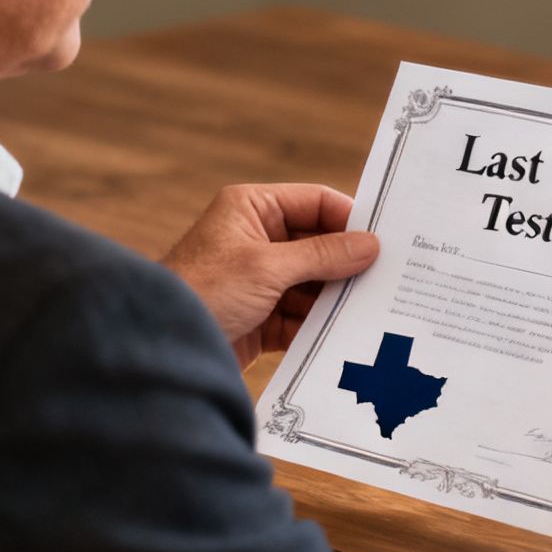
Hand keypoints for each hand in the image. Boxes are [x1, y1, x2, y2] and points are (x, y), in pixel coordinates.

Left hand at [161, 184, 381, 369]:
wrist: (162, 347)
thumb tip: (370, 245)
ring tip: (374, 309)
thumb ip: (322, 255)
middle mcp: (257, 239)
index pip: (315, 203)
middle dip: (348, 263)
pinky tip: (348, 334)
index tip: (387, 239)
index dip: (350, 219)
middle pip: (319, 245)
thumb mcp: (267, 267)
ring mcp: (259, 280)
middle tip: (390, 277)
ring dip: (338, 297)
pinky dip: (321, 325)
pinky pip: (302, 316)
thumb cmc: (203, 290)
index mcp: (252, 208)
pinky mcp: (260, 317)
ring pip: (313, 283)